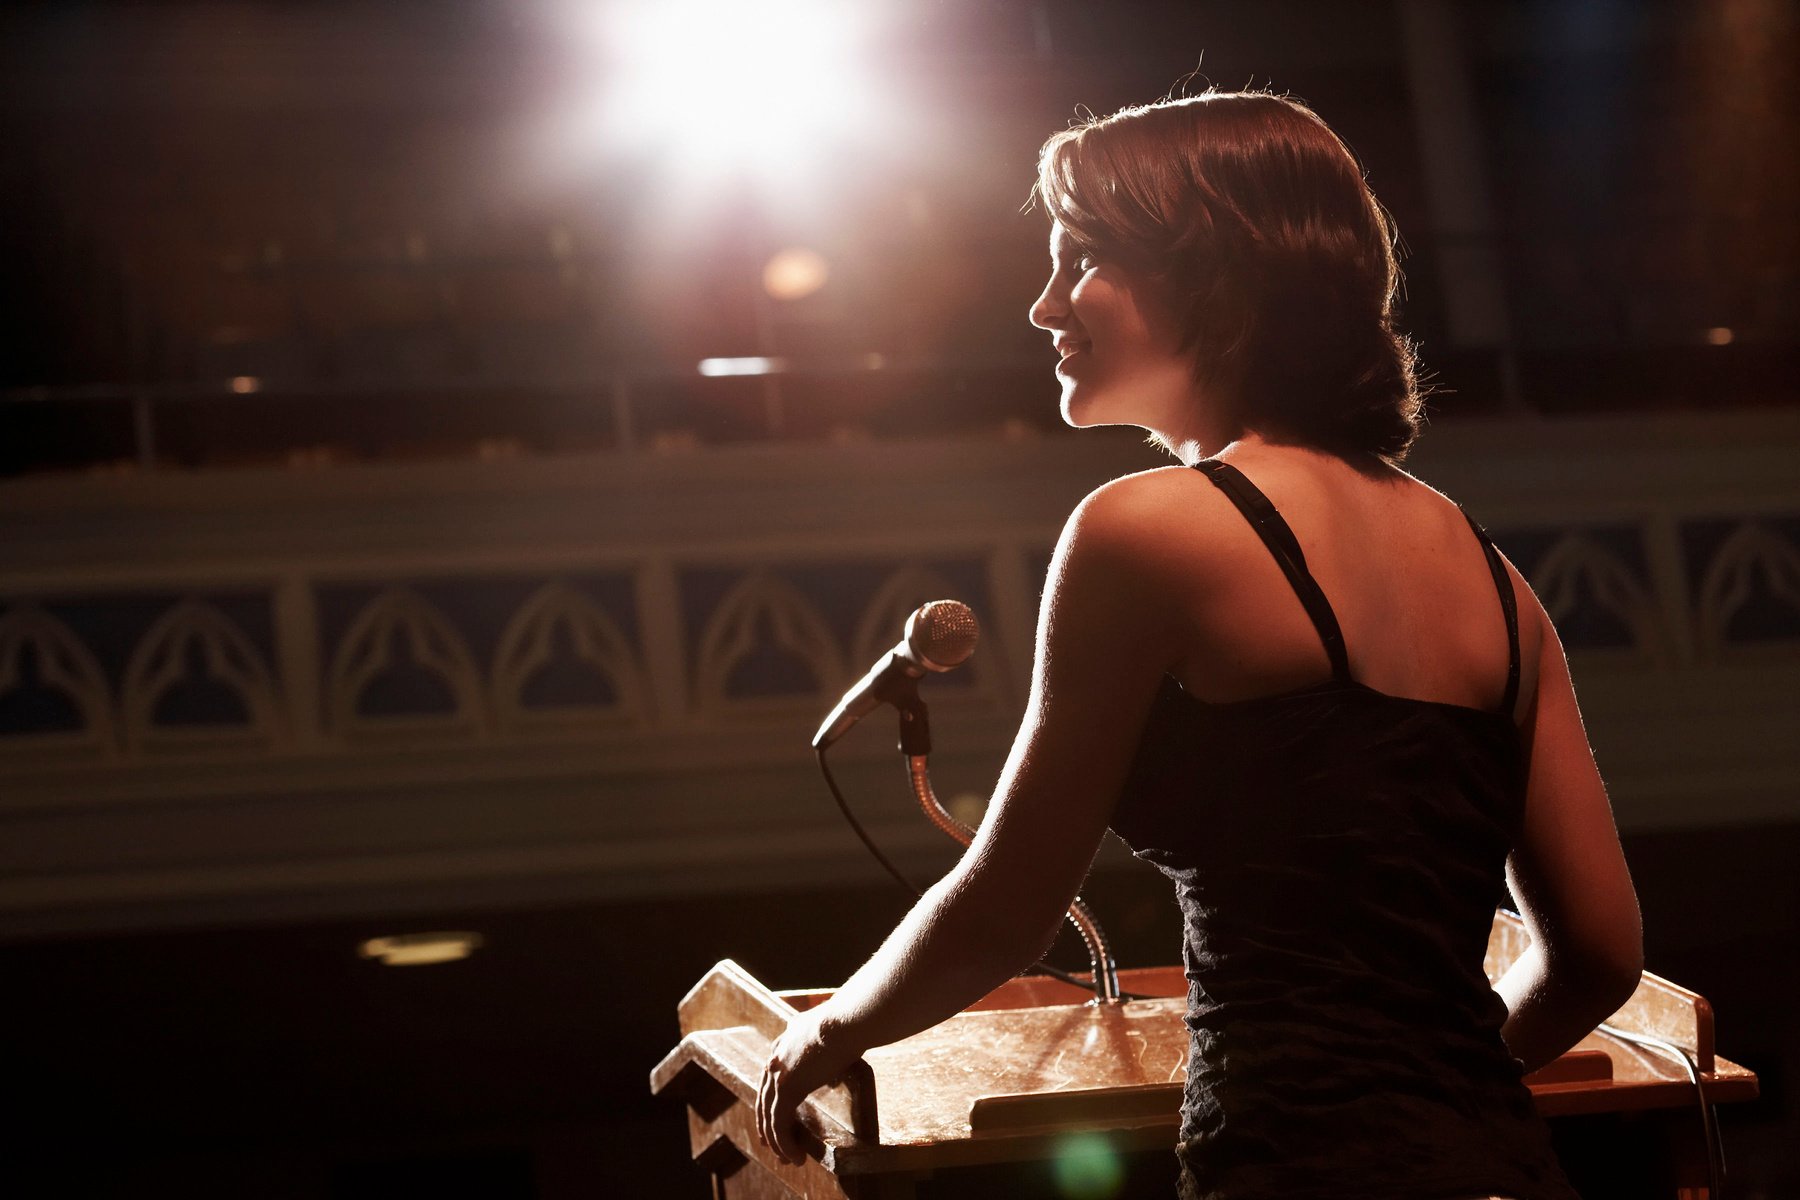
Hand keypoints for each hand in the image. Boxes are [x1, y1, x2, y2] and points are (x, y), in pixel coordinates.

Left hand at [756, 1008, 857, 1165]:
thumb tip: (841, 1052)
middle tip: (774, 1147)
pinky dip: (785, 1143)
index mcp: (784, 1042)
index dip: (770, 1100)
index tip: (772, 1119)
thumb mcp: (833, 1032)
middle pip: (765, 1099)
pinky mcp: (788, 1088)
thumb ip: (829, 1044)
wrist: (848, 1020)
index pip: (770, 1077)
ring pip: (770, 1115)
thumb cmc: (850, 1022)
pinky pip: (780, 1123)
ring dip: (778, 1141)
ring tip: (789, 1159)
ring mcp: (779, 1073)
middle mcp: (776, 1057)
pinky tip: (797, 1156)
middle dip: (768, 1126)